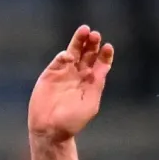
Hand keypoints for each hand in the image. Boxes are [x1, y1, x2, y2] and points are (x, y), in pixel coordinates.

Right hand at [28, 25, 113, 141]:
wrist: (50, 129)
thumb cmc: (72, 121)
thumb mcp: (90, 104)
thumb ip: (96, 85)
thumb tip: (100, 70)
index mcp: (91, 82)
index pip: (100, 63)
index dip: (105, 54)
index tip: (108, 47)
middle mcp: (79, 75)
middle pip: (88, 54)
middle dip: (92, 44)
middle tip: (95, 35)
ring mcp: (64, 73)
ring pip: (74, 52)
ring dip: (79, 41)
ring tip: (85, 30)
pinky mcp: (50, 74)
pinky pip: (59, 61)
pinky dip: (64, 56)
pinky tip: (69, 55)